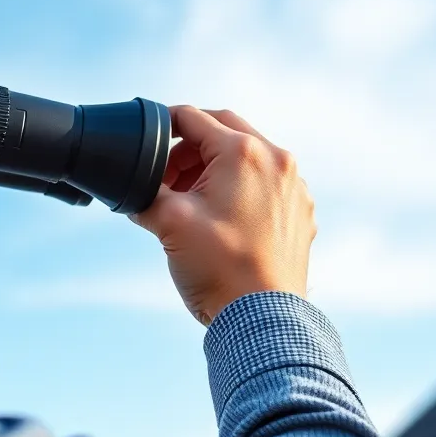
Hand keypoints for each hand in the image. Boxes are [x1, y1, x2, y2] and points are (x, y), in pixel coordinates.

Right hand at [131, 106, 316, 325]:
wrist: (262, 317)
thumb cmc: (219, 269)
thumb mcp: (167, 222)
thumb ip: (144, 192)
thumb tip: (134, 187)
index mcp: (244, 153)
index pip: (193, 119)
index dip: (162, 127)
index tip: (146, 144)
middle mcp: (277, 160)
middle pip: (224, 131)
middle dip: (189, 148)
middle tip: (168, 176)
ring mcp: (295, 187)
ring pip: (248, 157)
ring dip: (216, 167)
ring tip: (192, 199)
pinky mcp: (301, 212)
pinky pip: (268, 184)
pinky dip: (242, 188)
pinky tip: (223, 217)